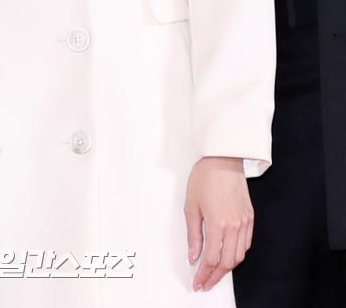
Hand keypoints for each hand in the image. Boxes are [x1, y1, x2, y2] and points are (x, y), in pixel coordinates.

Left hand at [184, 156, 253, 292]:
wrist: (222, 158)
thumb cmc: (205, 177)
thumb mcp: (191, 206)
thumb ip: (194, 234)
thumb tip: (194, 256)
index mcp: (217, 223)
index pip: (211, 259)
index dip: (203, 274)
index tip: (197, 282)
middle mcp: (234, 225)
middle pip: (227, 262)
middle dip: (215, 276)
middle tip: (205, 282)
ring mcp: (244, 222)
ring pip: (239, 256)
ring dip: (227, 268)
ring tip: (215, 272)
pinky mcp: (250, 217)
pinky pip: (246, 243)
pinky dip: (237, 254)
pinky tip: (228, 255)